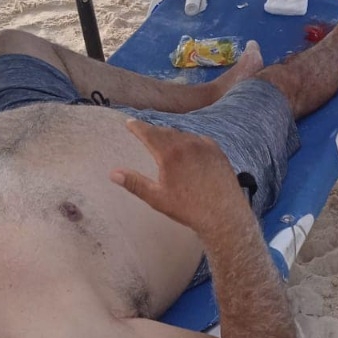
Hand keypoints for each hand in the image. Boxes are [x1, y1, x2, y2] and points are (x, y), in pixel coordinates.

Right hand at [111, 120, 240, 234]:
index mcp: (170, 153)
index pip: (149, 133)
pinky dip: (189, 141)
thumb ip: (134, 183)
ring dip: (172, 136)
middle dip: (153, 132)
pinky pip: (199, 140)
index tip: (130, 123)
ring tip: (164, 141)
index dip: (137, 127)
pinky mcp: (217, 151)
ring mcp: (205, 146)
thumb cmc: (188, 208)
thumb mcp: (157, 197)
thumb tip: (113, 173)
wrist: (224, 214)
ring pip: (183, 135)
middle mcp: (188, 144)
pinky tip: (188, 148)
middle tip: (144, 132)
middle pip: (165, 132)